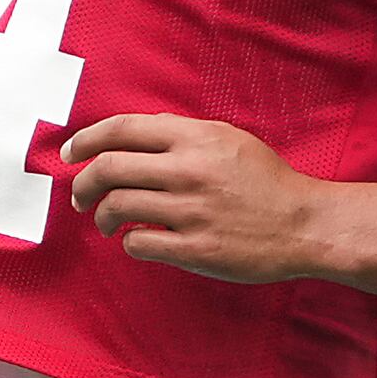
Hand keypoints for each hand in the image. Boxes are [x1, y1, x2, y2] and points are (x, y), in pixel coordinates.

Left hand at [59, 113, 329, 284]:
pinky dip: (128, 241)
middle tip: (80, 197)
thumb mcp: (228, 140)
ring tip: (107, 221)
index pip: (121, 129)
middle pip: (108, 169)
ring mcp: (192, 211)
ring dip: (102, 216)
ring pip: (117, 206)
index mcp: (196, 138)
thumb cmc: (264, 182)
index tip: (69, 154)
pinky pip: (139, 243)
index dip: (85, 140)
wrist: (307, 225)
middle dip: (82, 184)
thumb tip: (129, 134)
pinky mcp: (196, 248)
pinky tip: (136, 240)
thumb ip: (180, 134)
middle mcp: (190, 170)